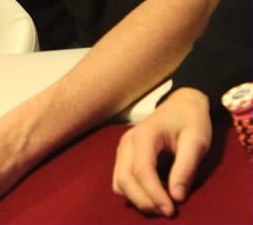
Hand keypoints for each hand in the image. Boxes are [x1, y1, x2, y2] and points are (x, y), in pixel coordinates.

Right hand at [112, 87, 211, 216]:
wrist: (183, 104)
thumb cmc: (191, 120)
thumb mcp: (197, 141)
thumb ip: (186, 168)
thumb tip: (176, 197)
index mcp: (145, 135)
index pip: (142, 171)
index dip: (154, 195)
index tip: (172, 210)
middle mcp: (128, 141)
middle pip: (124, 179)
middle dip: (144, 201)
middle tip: (167, 211)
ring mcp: (123, 147)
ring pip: (119, 182)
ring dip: (137, 198)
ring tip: (162, 202)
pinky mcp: (124, 154)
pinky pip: (120, 179)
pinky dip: (133, 192)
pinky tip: (154, 192)